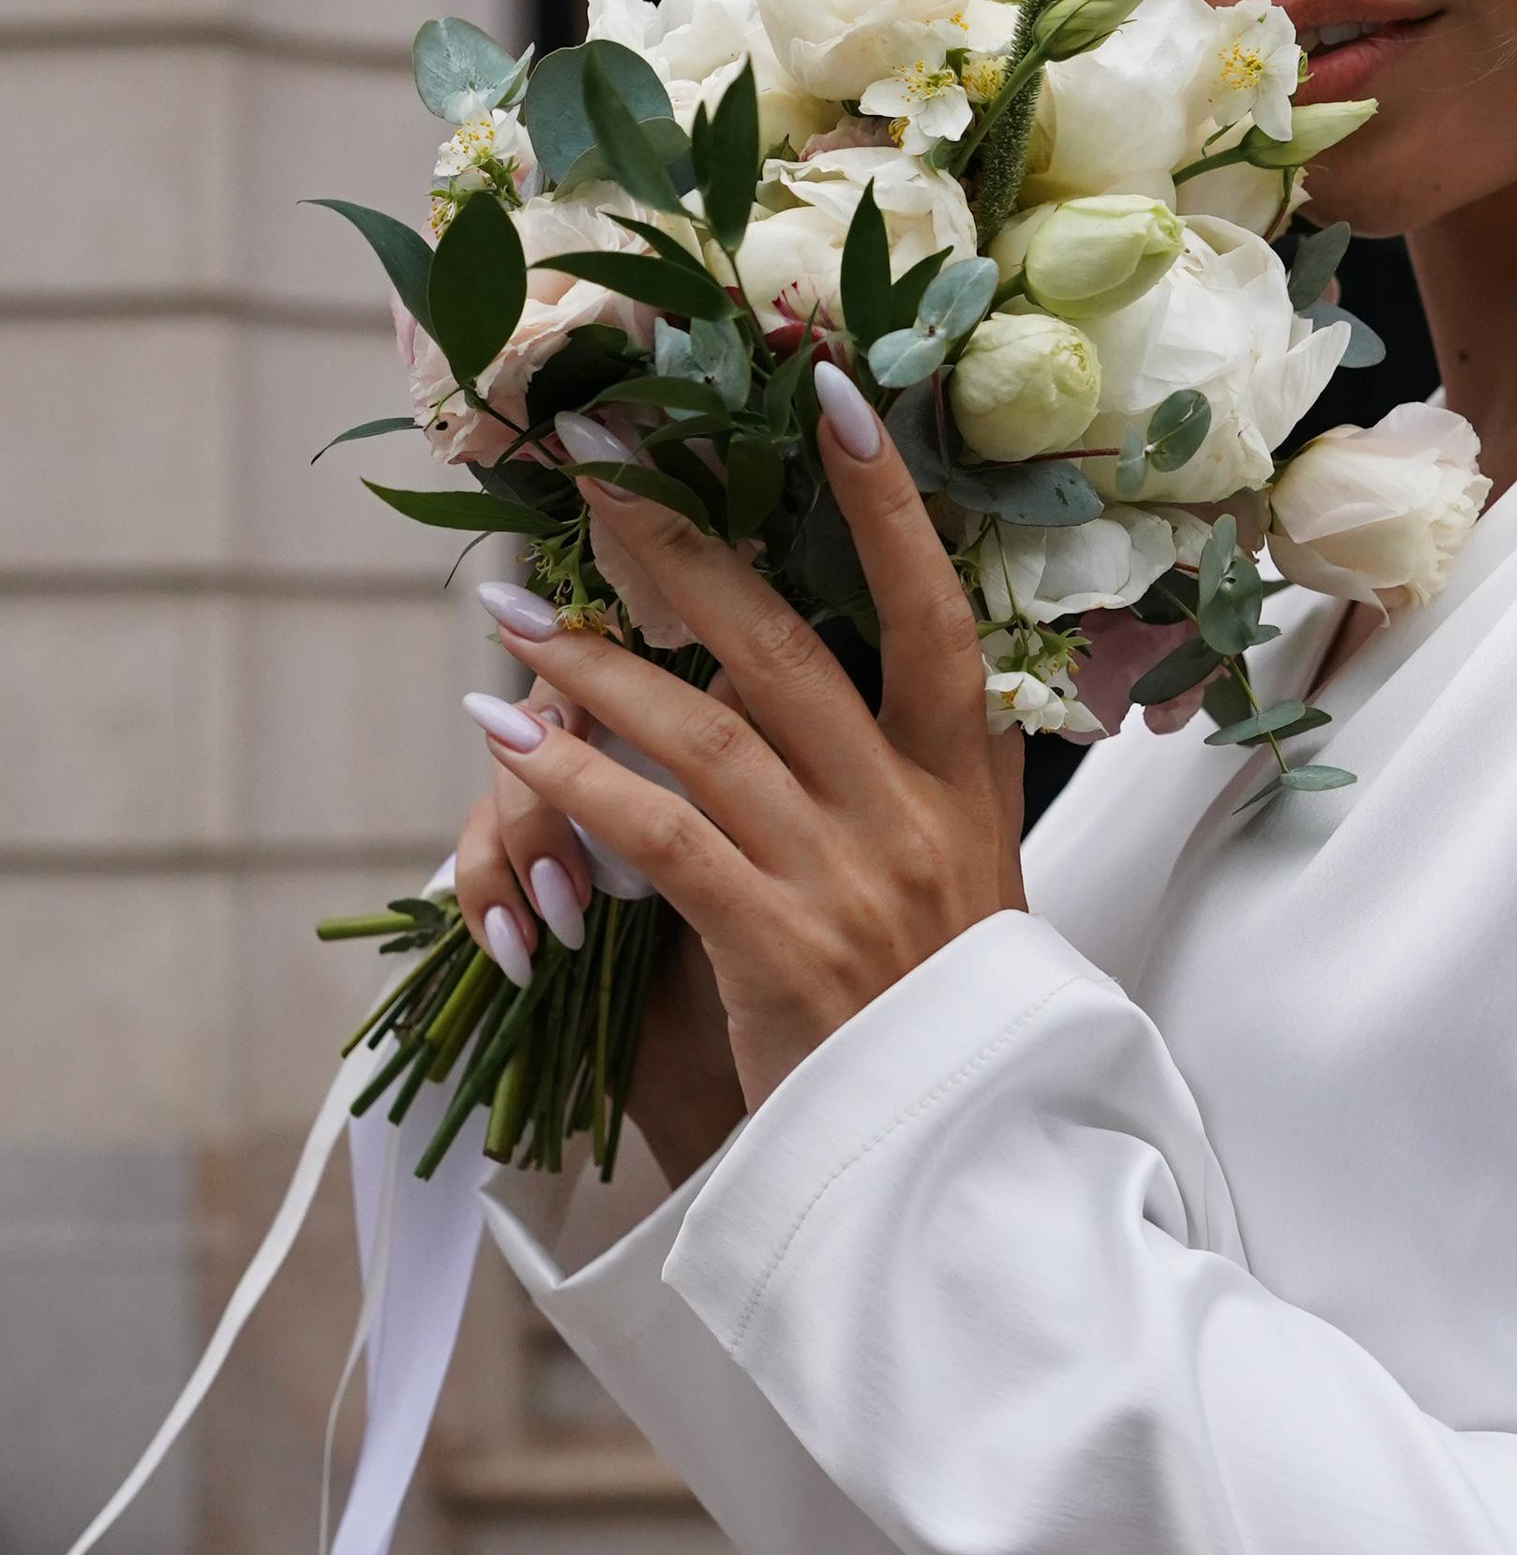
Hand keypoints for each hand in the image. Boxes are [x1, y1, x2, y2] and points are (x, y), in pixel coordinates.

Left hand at [458, 381, 1025, 1123]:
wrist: (955, 1159)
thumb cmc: (940, 1013)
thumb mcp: (971, 872)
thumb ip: (930, 767)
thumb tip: (876, 660)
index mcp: (966, 782)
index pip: (937, 610)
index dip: (887, 504)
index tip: (831, 396)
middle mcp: (912, 815)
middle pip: (786, 646)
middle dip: (679, 545)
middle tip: (595, 464)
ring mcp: (848, 880)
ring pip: (705, 731)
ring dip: (590, 664)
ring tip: (506, 616)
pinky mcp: (777, 952)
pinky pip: (662, 839)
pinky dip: (579, 780)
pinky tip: (509, 740)